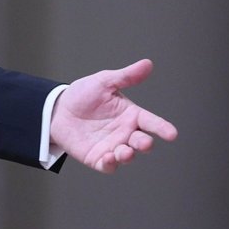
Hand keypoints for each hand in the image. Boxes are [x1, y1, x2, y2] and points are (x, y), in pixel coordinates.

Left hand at [49, 58, 176, 172]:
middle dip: (145, 144)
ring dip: (128, 156)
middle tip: (143, 143)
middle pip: (141, 142)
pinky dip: (111, 164)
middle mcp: (125, 133)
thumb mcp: (104, 82)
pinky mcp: (98, 158)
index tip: (172, 134)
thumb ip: (126, 76)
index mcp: (131, 115)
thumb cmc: (83, 95)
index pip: (151, 122)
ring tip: (124, 152)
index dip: (162, 128)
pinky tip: (109, 157)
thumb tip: (147, 63)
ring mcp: (113, 146)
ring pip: (127, 156)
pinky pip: (108, 165)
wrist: (57, 109)